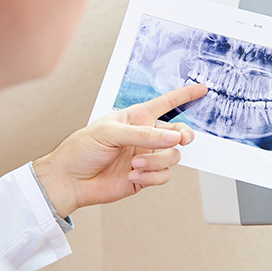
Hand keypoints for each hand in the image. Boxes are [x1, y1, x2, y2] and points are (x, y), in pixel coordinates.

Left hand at [32, 84, 207, 217]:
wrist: (70, 180)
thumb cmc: (81, 149)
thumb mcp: (110, 132)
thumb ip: (143, 134)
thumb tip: (173, 137)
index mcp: (136, 118)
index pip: (166, 103)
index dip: (184, 96)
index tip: (201, 90)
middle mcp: (144, 137)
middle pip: (178, 133)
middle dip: (182, 137)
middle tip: (179, 141)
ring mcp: (146, 157)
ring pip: (172, 157)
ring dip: (156, 162)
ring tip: (135, 165)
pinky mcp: (145, 177)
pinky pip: (163, 176)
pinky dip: (151, 177)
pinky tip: (133, 176)